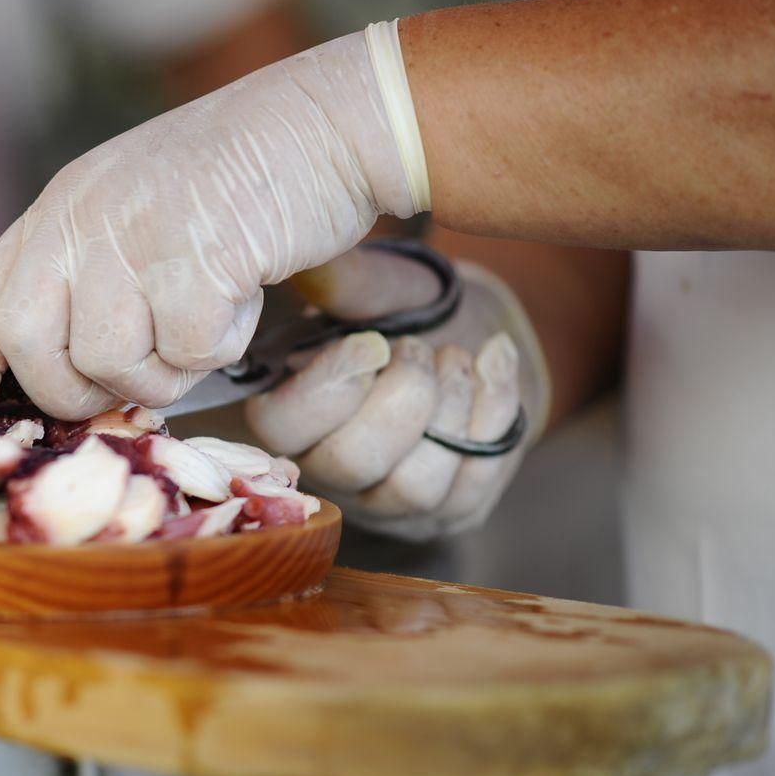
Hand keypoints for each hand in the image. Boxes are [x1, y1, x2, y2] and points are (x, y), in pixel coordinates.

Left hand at [0, 26, 426, 423]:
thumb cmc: (243, 181)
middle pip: (26, 341)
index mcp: (63, 206)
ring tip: (205, 323)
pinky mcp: (194, 258)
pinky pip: (184, 354)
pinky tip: (242, 299)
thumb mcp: (138, 212)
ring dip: (162, 372)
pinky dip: (219, 348)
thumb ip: (93, 275)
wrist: (326, 123)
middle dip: (71, 389)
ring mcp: (132, 234)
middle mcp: (82, 217)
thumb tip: (71, 377)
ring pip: (106, 361)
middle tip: (129, 384)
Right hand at [246, 247, 548, 540]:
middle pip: (351, 462)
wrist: (469, 333)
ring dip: (450, 409)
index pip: (279, 427)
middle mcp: (330, 470)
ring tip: (455, 359)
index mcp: (291, 414)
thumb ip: (347, 285)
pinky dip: (495, 411)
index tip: (373, 343)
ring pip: (415, 487)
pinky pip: (475, 481)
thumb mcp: (377, 291)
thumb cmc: (406, 313)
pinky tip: (494, 363)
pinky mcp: (449, 510)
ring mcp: (390, 501)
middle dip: (402, 397)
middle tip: (421, 350)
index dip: (327, 388)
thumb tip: (316, 265)